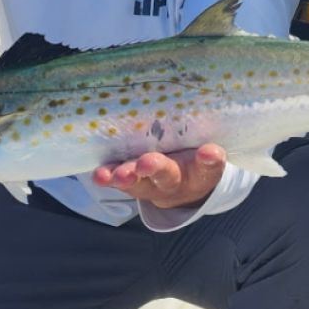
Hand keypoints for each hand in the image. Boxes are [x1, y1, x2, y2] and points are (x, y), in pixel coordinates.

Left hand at [92, 144, 227, 209]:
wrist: (180, 188)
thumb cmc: (194, 159)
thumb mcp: (206, 154)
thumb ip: (205, 144)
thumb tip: (204, 121)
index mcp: (201, 173)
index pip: (209, 166)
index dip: (209, 160)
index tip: (209, 152)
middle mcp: (175, 181)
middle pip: (167, 176)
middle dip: (156, 169)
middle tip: (146, 163)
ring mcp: (150, 184)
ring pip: (139, 183)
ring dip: (128, 178)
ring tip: (118, 175)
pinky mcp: (130, 182)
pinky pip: (118, 181)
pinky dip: (108, 178)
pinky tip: (100, 175)